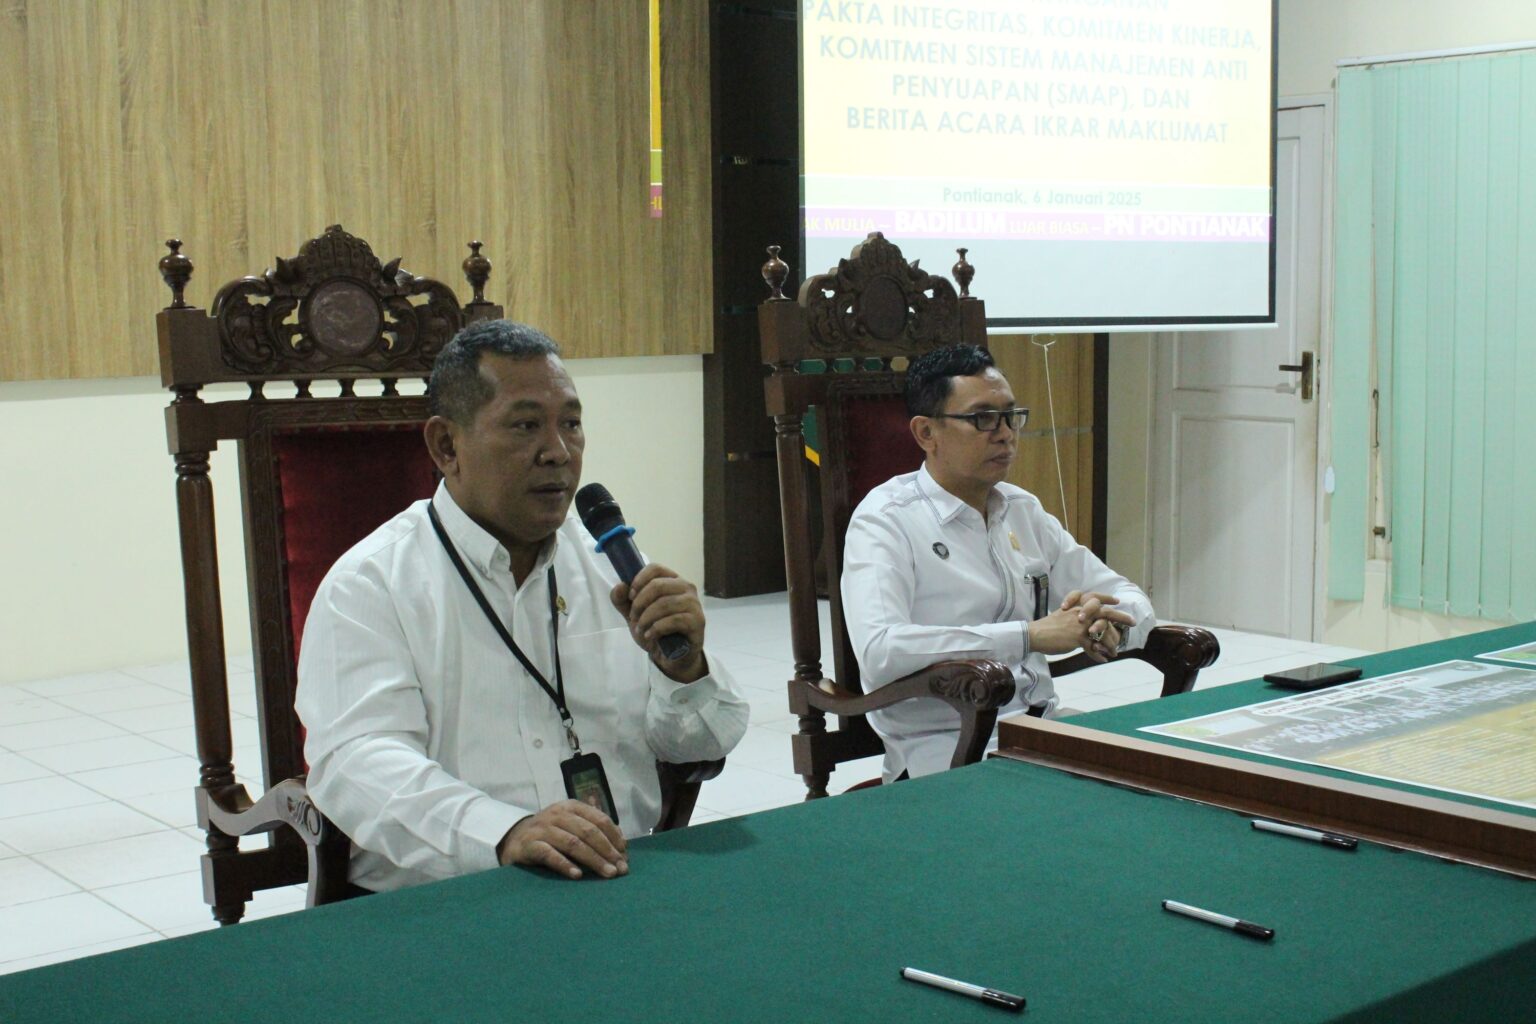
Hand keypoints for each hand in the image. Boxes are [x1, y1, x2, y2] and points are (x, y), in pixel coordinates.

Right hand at [497, 800, 627, 879]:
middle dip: (608, 851)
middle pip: (588, 832)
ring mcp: (542, 829)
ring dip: (593, 860)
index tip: (625, 854)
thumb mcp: (571, 823)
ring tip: (607, 873)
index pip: (599, 819)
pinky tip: (578, 875)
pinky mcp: (529, 845)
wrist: (514, 838)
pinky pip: (550, 855)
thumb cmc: (550, 833)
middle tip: (621, 869)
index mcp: (571, 807)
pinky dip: (565, 865)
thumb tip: (622, 842)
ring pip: (573, 843)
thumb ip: (593, 828)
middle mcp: (557, 814)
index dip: (614, 837)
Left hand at [609, 564, 707, 681]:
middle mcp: (686, 588)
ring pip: (664, 603)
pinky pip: (674, 620)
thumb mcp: (634, 615)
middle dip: (640, 603)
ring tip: (640, 629)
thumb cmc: (656, 631)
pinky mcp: (698, 621)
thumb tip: (619, 586)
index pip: (656, 568)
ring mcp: (694, 604)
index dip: (639, 580)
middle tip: (633, 617)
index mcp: (672, 581)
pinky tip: (650, 636)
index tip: (630, 596)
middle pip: (658, 585)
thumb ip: (623, 601)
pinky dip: (656, 629)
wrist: (671, 656)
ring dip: (646, 618)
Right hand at [1029, 591, 1135, 662]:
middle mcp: (1080, 613)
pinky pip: (1093, 647)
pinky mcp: (1078, 637)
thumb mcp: (1062, 616)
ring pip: (1102, 633)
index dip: (1106, 598)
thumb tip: (1083, 623)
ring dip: (1111, 643)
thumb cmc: (1046, 627)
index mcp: (1076, 606)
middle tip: (1132, 622)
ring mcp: (1080, 625)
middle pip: (1105, 612)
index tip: (1116, 601)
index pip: (1094, 597)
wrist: (1035, 634)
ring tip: (1115, 652)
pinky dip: (1098, 655)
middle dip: (1120, 617)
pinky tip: (1103, 660)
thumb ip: (1074, 616)